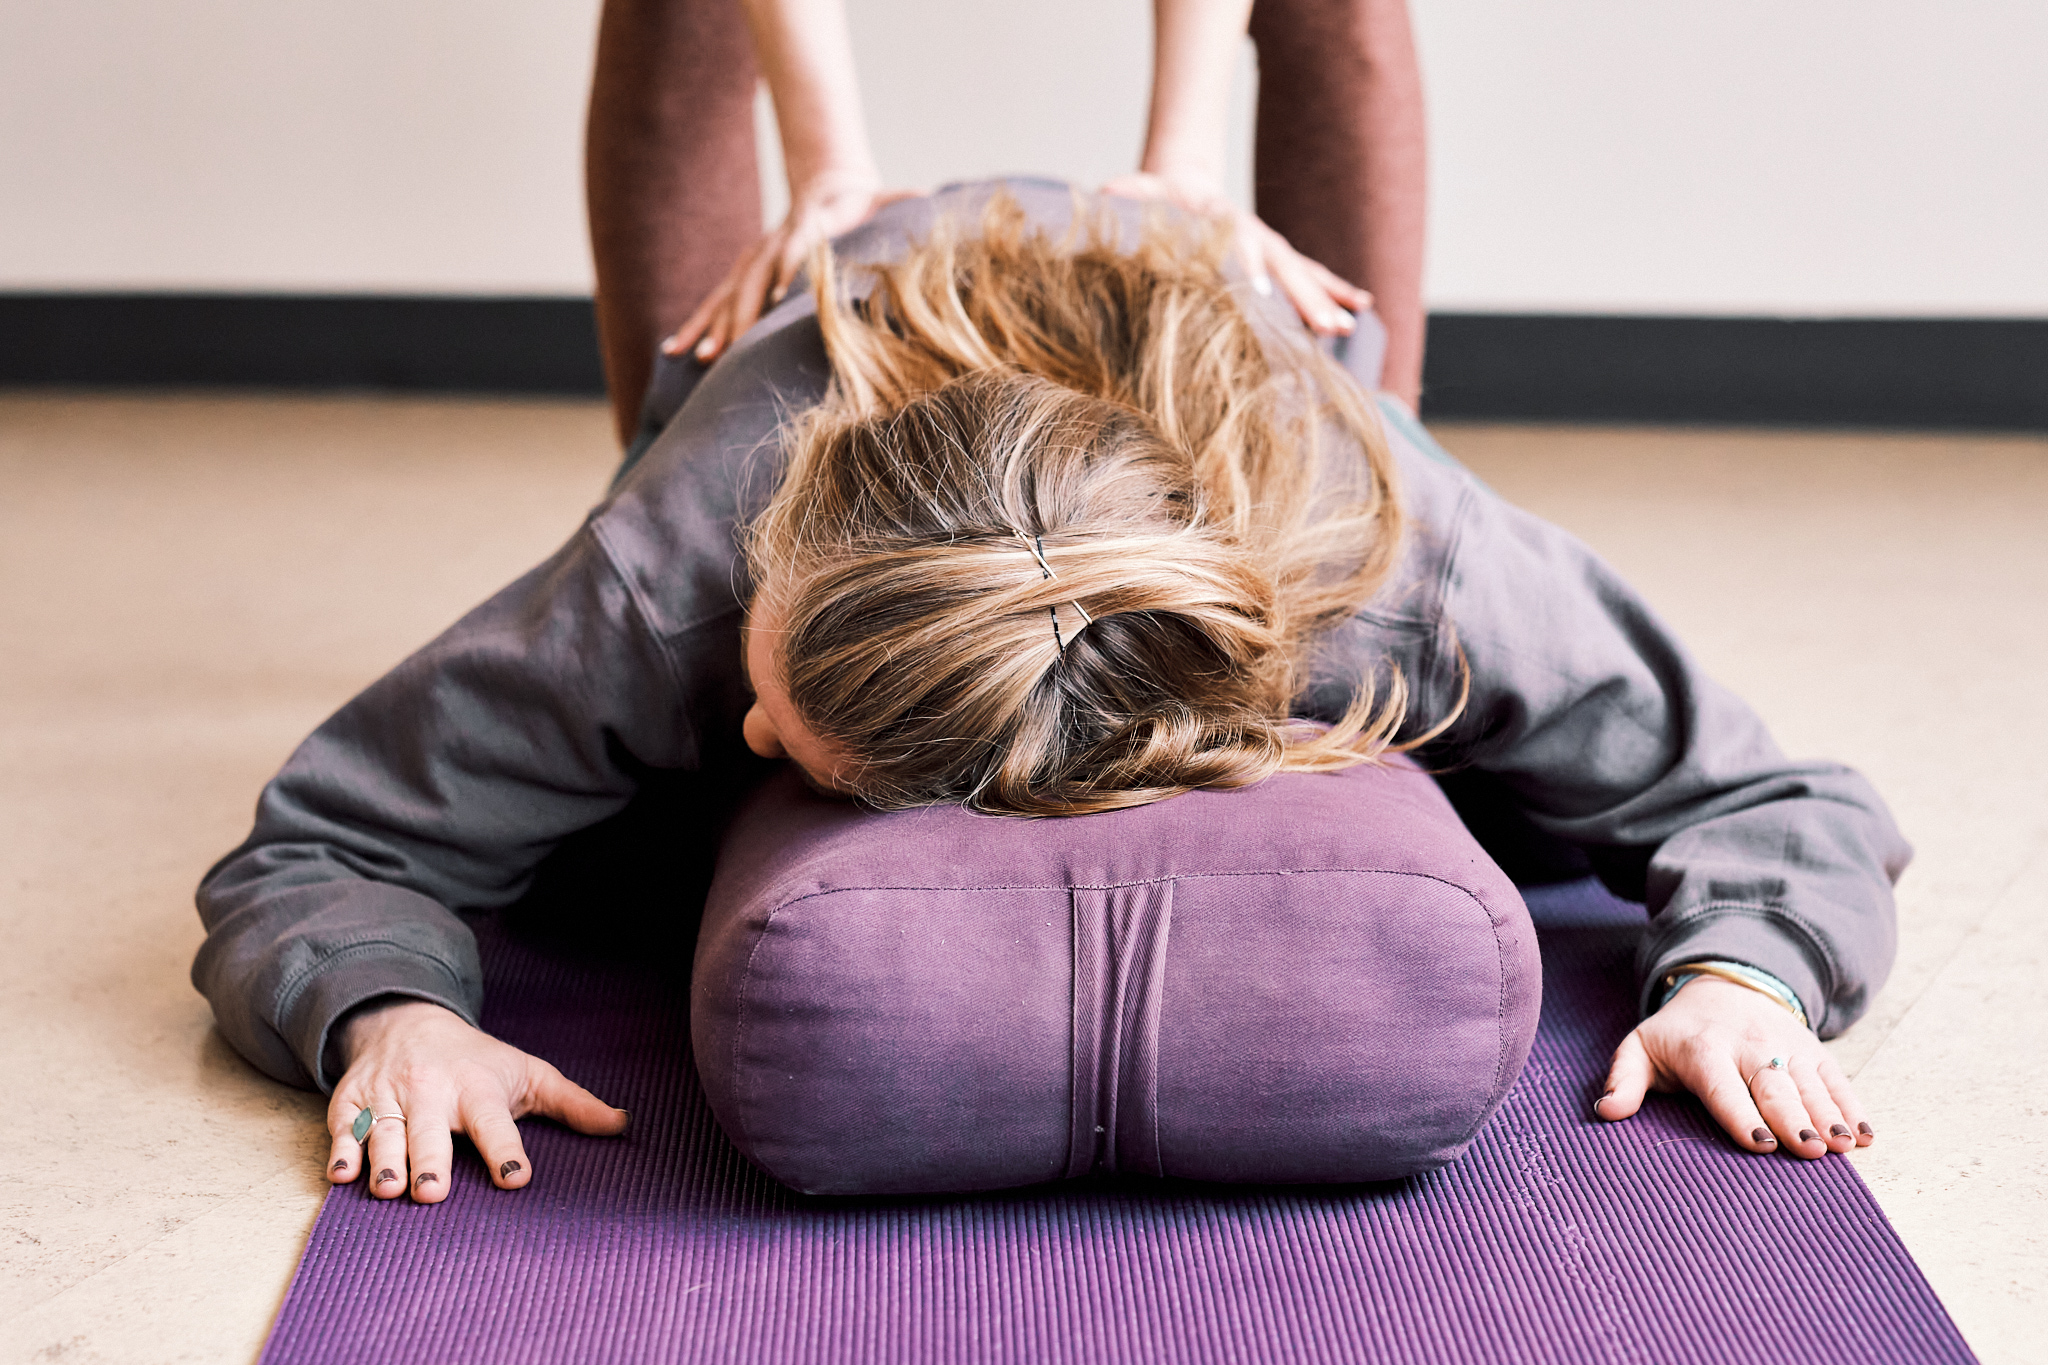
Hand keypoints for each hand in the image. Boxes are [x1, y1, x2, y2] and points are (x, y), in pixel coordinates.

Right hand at [325, 998, 629, 1203]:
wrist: (407, 1021)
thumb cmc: (478, 1061)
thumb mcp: (529, 1074)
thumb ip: (573, 1104)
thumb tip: (625, 1124)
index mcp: (478, 1089)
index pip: (494, 1123)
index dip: (505, 1150)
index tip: (516, 1178)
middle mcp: (432, 1091)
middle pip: (430, 1131)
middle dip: (431, 1161)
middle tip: (434, 1193)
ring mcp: (389, 1097)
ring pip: (385, 1133)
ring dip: (385, 1161)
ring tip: (388, 1190)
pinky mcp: (352, 1103)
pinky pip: (344, 1129)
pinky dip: (341, 1150)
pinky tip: (341, 1175)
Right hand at [661, 175, 918, 364]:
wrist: (828, 184)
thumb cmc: (862, 204)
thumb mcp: (882, 200)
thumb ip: (901, 202)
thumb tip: (929, 198)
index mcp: (805, 228)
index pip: (793, 249)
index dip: (786, 268)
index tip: (780, 295)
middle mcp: (771, 245)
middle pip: (751, 282)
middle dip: (739, 317)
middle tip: (728, 350)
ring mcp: (753, 260)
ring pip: (726, 296)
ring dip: (712, 327)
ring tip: (698, 357)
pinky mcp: (743, 273)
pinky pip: (714, 302)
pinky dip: (696, 326)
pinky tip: (674, 351)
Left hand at [1101, 171, 1370, 338]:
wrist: (1184, 183)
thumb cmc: (1159, 199)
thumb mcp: (1141, 192)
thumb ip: (1129, 192)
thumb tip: (1109, 190)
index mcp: (1222, 219)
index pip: (1241, 245)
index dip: (1251, 268)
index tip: (1261, 296)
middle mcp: (1254, 234)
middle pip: (1283, 267)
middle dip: (1305, 297)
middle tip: (1326, 325)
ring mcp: (1270, 247)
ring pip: (1302, 274)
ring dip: (1324, 300)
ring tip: (1346, 327)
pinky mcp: (1277, 258)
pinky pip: (1312, 274)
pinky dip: (1336, 289)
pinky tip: (1360, 308)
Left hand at [1595, 976, 1873, 1157]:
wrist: (1723, 987)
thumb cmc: (1677, 1035)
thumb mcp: (1641, 1049)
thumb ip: (1624, 1080)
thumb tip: (1605, 1111)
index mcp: (1703, 1049)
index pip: (1723, 1085)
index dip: (1741, 1115)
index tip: (1760, 1145)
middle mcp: (1749, 1046)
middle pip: (1773, 1086)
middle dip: (1794, 1118)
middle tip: (1812, 1150)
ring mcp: (1785, 1046)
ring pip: (1809, 1083)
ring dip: (1829, 1115)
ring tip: (1844, 1145)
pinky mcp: (1812, 1050)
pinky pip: (1835, 1079)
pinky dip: (1852, 1106)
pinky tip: (1864, 1135)